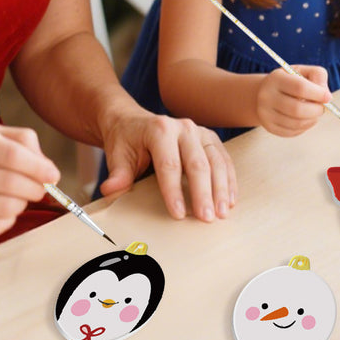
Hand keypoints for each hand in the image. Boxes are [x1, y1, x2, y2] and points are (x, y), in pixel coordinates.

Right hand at [0, 125, 59, 235]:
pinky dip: (8, 220)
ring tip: (20, 198)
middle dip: (34, 188)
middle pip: (9, 182)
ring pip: (4, 206)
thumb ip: (21, 142)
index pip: (10, 154)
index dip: (38, 166)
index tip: (52, 174)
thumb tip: (47, 167)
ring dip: (22, 204)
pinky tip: (5, 211)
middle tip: (40, 189)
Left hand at [98, 110, 235, 222]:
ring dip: (221, 189)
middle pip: (197, 163)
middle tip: (206, 218)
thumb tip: (111, 190)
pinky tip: (229, 199)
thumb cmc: (126, 140)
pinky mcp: (209, 139)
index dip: (174, 191)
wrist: (132, 122)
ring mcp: (199, 132)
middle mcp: (183, 128)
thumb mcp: (117, 155)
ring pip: (216, 161)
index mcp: (159, 129)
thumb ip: (118, 174)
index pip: (169, 164)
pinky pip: (224, 159)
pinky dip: (228, 180)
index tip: (178, 214)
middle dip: (203, 193)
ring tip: (221, 212)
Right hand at [255, 65, 330, 136]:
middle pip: (297, 109)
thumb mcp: (302, 71)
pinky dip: (305, 127)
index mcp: (276, 79)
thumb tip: (326, 96)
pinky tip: (305, 119)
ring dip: (312, 119)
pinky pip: (293, 132)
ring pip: (297, 123)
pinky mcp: (269, 127)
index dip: (318, 94)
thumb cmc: (289, 81)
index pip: (300, 87)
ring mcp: (266, 113)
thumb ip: (318, 76)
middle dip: (316, 110)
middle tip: (322, 108)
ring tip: (314, 113)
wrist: (264, 93)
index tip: (328, 97)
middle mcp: (267, 96)